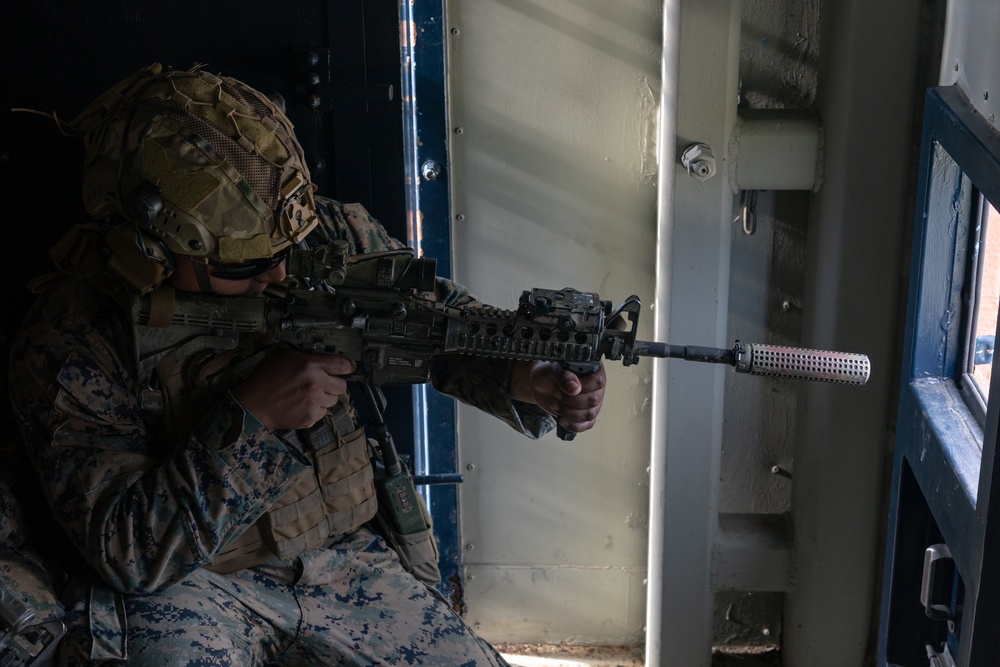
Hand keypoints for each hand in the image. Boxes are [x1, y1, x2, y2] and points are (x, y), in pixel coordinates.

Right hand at [231, 348, 355, 430]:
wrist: (253, 406)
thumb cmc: (264, 378)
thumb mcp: (280, 355)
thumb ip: (299, 351)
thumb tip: (312, 347)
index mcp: (310, 365)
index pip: (342, 364)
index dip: (348, 367)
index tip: (348, 368)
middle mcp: (316, 383)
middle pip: (342, 386)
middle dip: (334, 385)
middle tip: (323, 384)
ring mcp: (314, 402)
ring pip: (333, 401)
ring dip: (325, 398)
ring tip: (309, 395)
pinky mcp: (311, 417)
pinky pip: (322, 413)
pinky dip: (315, 410)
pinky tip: (302, 405)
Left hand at [509, 360, 605, 434]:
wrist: (539, 386)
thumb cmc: (546, 374)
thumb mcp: (551, 371)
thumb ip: (563, 376)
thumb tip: (576, 388)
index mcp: (592, 370)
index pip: (598, 381)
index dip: (584, 387)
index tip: (567, 388)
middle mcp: (596, 387)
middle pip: (594, 400)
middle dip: (572, 401)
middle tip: (556, 394)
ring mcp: (592, 402)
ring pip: (590, 414)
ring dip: (570, 413)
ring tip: (554, 404)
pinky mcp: (585, 415)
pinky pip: (586, 425)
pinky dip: (573, 425)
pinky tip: (561, 420)